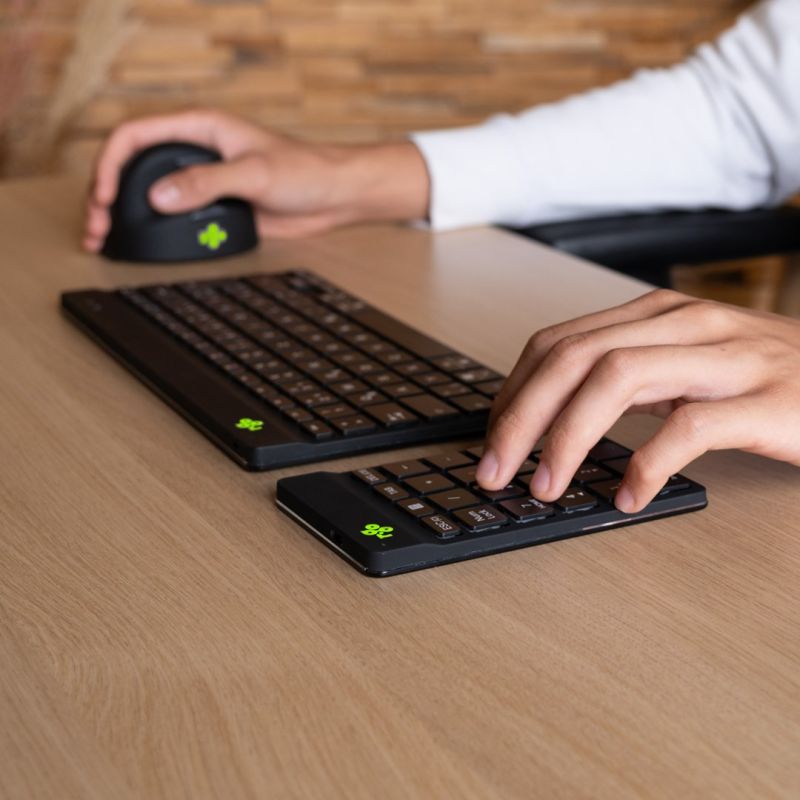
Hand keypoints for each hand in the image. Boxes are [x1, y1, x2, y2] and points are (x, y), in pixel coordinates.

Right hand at [83, 108, 429, 250]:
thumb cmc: (306, 171)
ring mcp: (202, 179)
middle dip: (106, 193)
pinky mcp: (214, 205)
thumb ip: (206, 182)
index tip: (106, 196)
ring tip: (104, 237)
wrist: (334, 196)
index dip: (110, 164)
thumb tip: (159, 196)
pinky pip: (173, 213)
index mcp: (200, 127)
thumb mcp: (254, 173)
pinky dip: (152, 227)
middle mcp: (195, 150)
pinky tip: (141, 241)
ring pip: (148, 191)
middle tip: (96, 226)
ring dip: (124, 213)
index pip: (136, 136)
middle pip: (133, 165)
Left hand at [476, 289, 799, 511]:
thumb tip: (554, 419)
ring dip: (567, 438)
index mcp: (656, 315)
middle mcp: (683, 324)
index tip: (492, 437)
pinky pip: (690, 428)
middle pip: (573, 357)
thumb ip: (627, 379)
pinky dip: (647, 465)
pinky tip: (629, 496)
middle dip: (521, 416)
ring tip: (546, 485)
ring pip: (617, 379)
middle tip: (494, 468)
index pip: (558, 342)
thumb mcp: (684, 364)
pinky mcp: (764, 401)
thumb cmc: (766, 379)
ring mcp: (725, 358)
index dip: (513, 391)